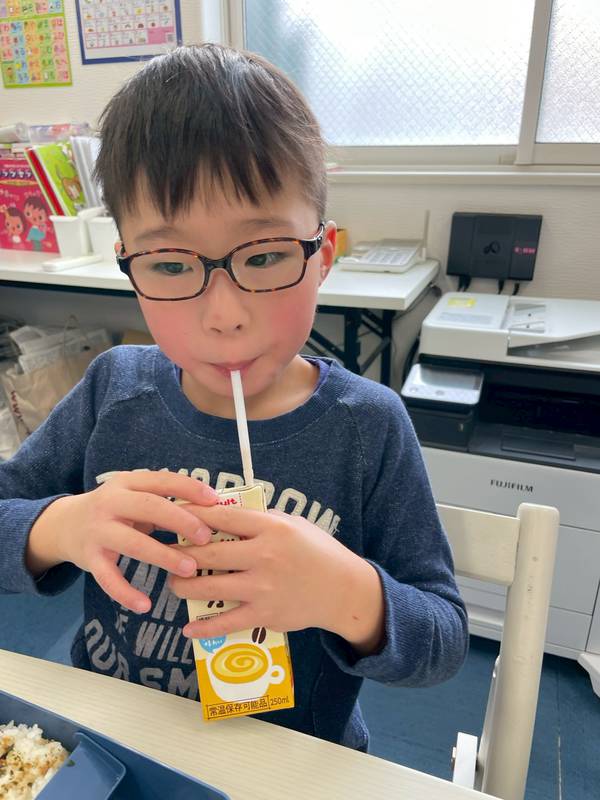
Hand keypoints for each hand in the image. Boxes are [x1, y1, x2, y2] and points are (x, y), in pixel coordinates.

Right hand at [27, 471, 217, 612]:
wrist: (64, 525)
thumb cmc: (115, 510)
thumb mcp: (134, 496)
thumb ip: (164, 501)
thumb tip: (211, 510)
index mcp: (127, 483)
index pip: (162, 480)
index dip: (189, 489)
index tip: (214, 501)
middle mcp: (110, 502)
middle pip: (149, 506)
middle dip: (180, 520)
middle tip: (206, 537)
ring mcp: (98, 530)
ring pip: (133, 543)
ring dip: (163, 556)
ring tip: (190, 569)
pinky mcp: (89, 558)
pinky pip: (108, 578)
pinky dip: (125, 593)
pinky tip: (145, 605)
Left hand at [169, 504, 384, 652]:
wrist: (343, 590)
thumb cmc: (318, 551)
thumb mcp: (294, 524)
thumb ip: (261, 519)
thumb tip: (226, 514)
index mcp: (270, 528)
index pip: (221, 518)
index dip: (192, 516)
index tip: (172, 516)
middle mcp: (264, 556)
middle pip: (208, 554)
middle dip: (179, 554)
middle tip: (163, 553)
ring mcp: (262, 588)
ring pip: (209, 589)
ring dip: (183, 587)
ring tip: (173, 584)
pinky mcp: (265, 615)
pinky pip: (226, 623)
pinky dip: (204, 628)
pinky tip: (188, 628)